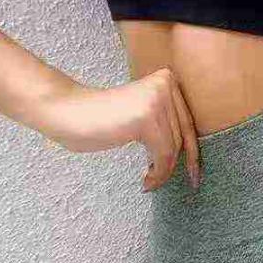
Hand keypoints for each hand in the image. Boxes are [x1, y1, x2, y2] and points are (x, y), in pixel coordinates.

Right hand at [38, 67, 199, 190]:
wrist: (68, 112)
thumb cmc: (102, 119)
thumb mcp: (142, 115)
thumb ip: (167, 123)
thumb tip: (194, 154)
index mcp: (167, 79)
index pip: (188, 123)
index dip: (192, 153)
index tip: (194, 176)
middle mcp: (166, 84)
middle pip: (182, 136)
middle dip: (175, 164)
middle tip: (163, 183)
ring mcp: (157, 99)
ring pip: (173, 148)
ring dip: (162, 171)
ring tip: (148, 181)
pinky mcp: (147, 117)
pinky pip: (163, 155)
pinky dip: (158, 173)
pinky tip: (146, 181)